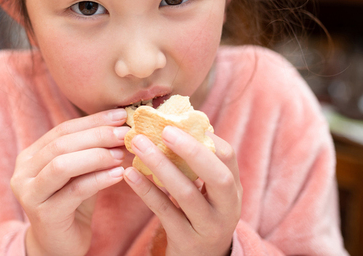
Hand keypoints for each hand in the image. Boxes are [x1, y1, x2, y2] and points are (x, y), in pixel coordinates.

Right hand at [11, 109, 129, 255]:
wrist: (58, 246)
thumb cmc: (71, 205)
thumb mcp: (79, 173)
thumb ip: (90, 151)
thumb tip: (120, 124)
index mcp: (30, 156)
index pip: (62, 130)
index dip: (92, 121)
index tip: (120, 115)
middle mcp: (23, 172)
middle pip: (61, 145)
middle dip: (96, 136)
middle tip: (125, 133)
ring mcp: (30, 194)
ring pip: (63, 165)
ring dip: (96, 156)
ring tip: (121, 154)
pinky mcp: (44, 215)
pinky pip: (74, 191)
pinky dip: (99, 179)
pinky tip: (119, 174)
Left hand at [124, 127, 241, 255]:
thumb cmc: (198, 215)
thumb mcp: (208, 193)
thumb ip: (197, 164)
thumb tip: (175, 122)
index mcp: (233, 189)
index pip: (227, 157)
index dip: (205, 136)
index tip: (179, 121)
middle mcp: (227, 209)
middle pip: (217, 177)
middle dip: (191, 151)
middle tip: (164, 130)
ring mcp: (208, 227)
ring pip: (186, 194)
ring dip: (161, 165)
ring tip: (139, 145)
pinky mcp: (186, 240)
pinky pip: (164, 211)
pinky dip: (146, 190)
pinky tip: (129, 173)